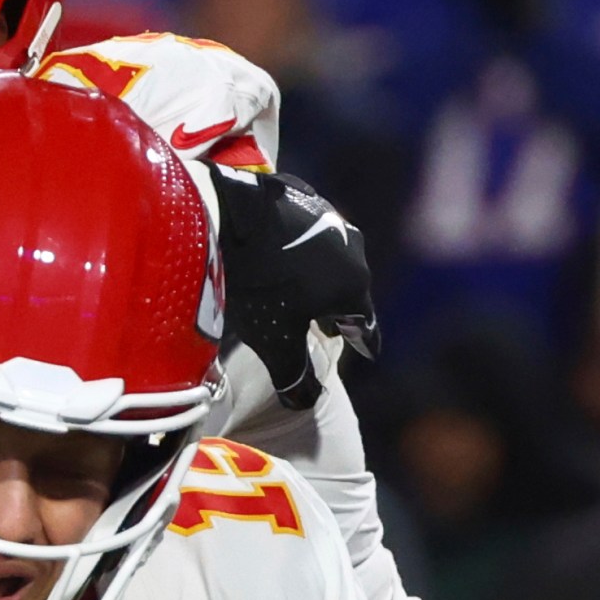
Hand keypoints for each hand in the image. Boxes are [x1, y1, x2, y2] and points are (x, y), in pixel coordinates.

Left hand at [210, 166, 377, 409]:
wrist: (230, 214)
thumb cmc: (259, 286)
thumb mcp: (275, 340)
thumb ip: (294, 373)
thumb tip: (305, 403)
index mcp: (354, 285)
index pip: (365, 324)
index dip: (365, 343)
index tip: (369, 354)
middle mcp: (351, 249)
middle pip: (350, 289)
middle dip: (341, 312)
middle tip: (332, 329)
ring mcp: (328, 217)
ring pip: (331, 259)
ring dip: (322, 280)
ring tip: (306, 294)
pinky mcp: (302, 197)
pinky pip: (308, 234)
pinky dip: (302, 253)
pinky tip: (283, 257)